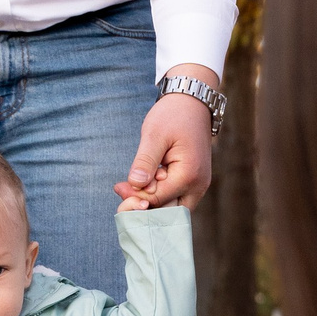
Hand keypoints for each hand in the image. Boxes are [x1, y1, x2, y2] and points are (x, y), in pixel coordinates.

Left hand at [115, 65, 218, 208]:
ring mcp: (198, 186)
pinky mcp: (193, 183)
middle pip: (167, 213)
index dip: (135, 197)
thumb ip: (145, 161)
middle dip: (142, 205)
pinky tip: (142, 182)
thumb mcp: (154, 135)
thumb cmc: (173, 115)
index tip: (118, 187)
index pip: (157, 200)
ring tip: (130, 184)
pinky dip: (158, 195)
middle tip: (121, 188)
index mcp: (189, 175)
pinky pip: (174, 198)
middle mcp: (198, 186)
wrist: (192, 102)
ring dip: (150, 201)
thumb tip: (135, 185)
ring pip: (171, 209)